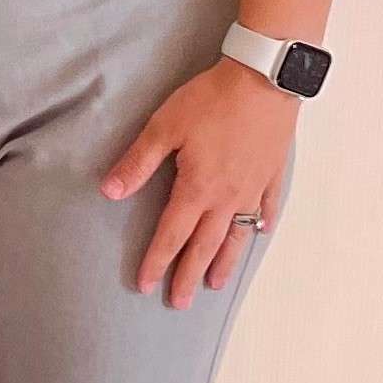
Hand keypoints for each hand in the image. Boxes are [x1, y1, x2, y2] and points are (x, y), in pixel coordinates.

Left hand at [102, 59, 297, 308]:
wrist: (263, 79)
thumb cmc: (212, 100)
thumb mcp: (165, 126)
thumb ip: (138, 162)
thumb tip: (110, 192)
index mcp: (197, 189)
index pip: (172, 235)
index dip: (157, 261)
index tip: (146, 285)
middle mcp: (227, 198)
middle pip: (205, 246)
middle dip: (189, 276)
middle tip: (179, 303)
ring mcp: (253, 188)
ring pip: (237, 236)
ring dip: (224, 263)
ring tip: (215, 285)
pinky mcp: (272, 174)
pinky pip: (266, 210)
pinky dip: (260, 227)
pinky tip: (257, 235)